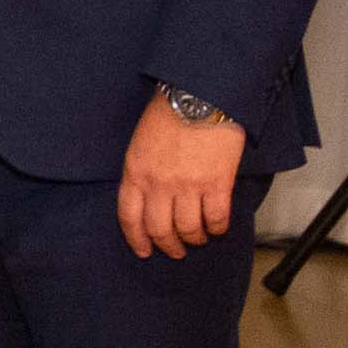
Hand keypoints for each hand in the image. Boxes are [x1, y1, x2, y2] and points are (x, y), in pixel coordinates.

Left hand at [119, 96, 245, 259]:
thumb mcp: (140, 143)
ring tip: (199, 239)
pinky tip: (218, 228)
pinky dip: (217, 228)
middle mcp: (158, 185)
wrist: (200, 96)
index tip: (143, 250)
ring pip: (188, 229)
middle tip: (176, 251)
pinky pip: (216, 218)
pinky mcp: (217, 184)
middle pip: (159, 229)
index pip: (129, 217)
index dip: (136, 238)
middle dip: (168, 245)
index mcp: (135, 173)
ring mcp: (188, 186)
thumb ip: (141, 172)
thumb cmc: (168, 114)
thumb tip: (149, 198)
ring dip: (194, 239)